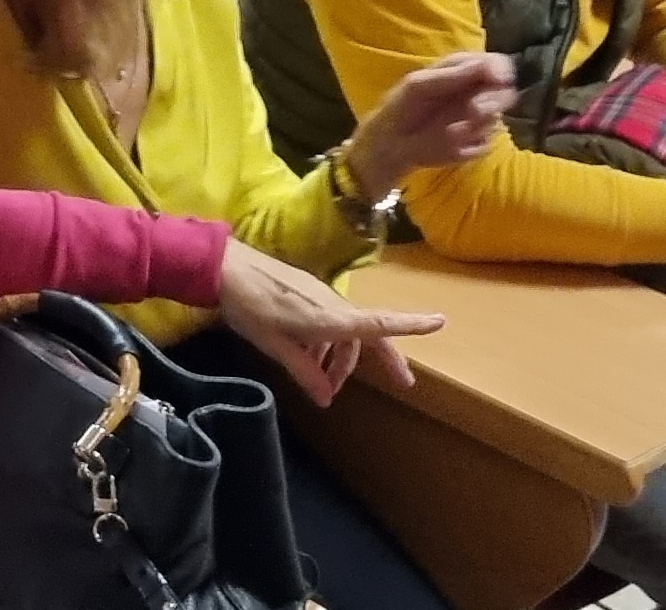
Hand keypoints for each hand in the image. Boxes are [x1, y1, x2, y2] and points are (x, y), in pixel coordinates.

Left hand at [211, 241, 441, 402]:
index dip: (411, 325)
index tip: (441, 321)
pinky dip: (328, 342)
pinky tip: (309, 357)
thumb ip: (304, 372)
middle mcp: (333, 305)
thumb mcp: (276, 347)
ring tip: (325, 383)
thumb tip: (327, 397)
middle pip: (369, 333)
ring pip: (346, 330)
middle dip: (385, 359)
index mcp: (330, 319)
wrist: (224, 268)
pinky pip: (330, 320)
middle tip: (402, 383)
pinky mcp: (308, 292)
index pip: (379, 324)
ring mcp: (321, 296)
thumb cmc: (250, 309)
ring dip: (343, 357)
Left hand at [345, 52, 517, 194]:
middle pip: (504, 92)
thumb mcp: (419, 86)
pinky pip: (485, 143)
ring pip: (496, 118)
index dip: (500, 69)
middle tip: (475, 110)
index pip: (494, 64)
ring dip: (479, 124)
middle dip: (494, 100)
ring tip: (453, 130)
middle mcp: (475, 93)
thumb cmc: (400, 108)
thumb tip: (486, 64)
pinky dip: (470, 144)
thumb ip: (452, 75)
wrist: (388, 147)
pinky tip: (449, 144)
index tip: (499, 79)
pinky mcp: (475, 144)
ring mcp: (477, 120)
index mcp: (462, 71)